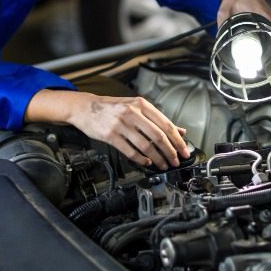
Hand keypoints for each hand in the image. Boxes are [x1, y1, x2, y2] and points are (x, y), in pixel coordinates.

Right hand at [26, 90, 188, 168]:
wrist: (86, 107)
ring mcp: (121, 125)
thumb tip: (179, 130)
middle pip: (158, 136)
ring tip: (163, 165)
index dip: (177, 140)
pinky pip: (130, 151)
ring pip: (146, 146)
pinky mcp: (111, 136)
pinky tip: (147, 162)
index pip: (166, 124)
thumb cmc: (112, 107)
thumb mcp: (136, 107)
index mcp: (142, 105)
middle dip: (170, 152)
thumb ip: (157, 119)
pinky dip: (141, 159)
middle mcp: (132, 113)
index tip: (184, 150)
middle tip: (176, 161)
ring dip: (158, 158)